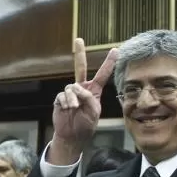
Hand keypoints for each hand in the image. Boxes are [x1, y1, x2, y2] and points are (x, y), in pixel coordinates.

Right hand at [50, 38, 117, 163]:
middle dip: (79, 53)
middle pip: (80, 67)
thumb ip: (89, 98)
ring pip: (71, 87)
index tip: (116, 50)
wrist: (72, 136)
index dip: (109, 63)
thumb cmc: (86, 125)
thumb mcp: (94, 112)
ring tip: (74, 108)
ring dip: (73, 98)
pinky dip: (66, 102)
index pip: (103, 74)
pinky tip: (68, 109)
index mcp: (94, 91)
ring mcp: (70, 93)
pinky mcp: (60, 98)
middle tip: (78, 40)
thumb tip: (76, 89)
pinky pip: (63, 95)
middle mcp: (81, 89)